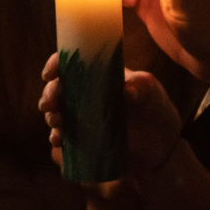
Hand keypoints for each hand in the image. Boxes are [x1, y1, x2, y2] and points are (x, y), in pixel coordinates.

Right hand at [40, 64, 183, 175]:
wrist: (161, 147)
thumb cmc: (157, 110)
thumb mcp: (153, 94)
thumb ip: (142, 87)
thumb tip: (126, 90)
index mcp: (100, 74)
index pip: (72, 62)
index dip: (56, 64)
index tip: (50, 73)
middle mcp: (87, 92)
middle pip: (58, 87)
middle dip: (49, 93)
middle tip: (50, 103)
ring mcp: (83, 115)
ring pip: (56, 110)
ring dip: (50, 115)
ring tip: (56, 123)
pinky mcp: (83, 136)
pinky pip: (63, 134)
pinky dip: (57, 136)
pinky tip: (59, 141)